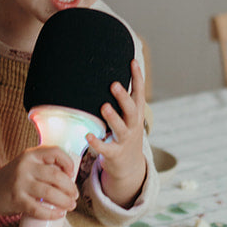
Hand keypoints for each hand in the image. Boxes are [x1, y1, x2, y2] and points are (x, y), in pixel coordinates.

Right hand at [0, 146, 77, 226]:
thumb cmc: (13, 178)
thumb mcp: (26, 164)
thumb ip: (43, 166)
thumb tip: (70, 178)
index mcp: (30, 154)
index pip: (56, 152)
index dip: (68, 163)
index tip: (72, 174)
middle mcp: (24, 166)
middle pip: (56, 175)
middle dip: (70, 187)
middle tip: (74, 196)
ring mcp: (19, 183)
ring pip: (50, 192)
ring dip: (65, 201)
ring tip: (70, 205)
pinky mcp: (16, 200)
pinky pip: (38, 209)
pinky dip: (51, 213)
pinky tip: (59, 214)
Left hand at [91, 60, 147, 208]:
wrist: (130, 165)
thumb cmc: (125, 133)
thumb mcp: (128, 116)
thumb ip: (123, 97)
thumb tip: (112, 72)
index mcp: (135, 114)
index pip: (139, 93)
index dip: (137, 78)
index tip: (132, 61)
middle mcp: (133, 126)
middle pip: (131, 110)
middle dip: (123, 97)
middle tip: (114, 84)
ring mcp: (125, 140)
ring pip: (121, 128)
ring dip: (113, 117)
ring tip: (104, 106)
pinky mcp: (114, 154)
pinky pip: (106, 148)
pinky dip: (97, 142)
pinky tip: (88, 135)